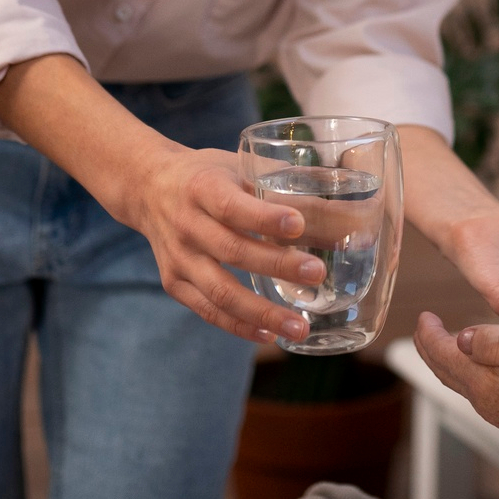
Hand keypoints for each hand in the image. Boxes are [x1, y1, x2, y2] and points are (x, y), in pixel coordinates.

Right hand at [123, 145, 324, 345]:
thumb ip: (287, 183)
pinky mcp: (174, 283)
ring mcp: (178, 258)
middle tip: (317, 274)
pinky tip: (269, 335)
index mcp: (202, 187)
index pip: (232, 206)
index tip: (298, 225)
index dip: (264, 218)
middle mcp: (186, 224)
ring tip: (300, 326)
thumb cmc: (209, 175)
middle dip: (278, 265)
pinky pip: (208, 310)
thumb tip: (349, 208)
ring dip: (262, 312)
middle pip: (232, 250)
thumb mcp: (240, 164)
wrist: (148, 187)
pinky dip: (239, 326)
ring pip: (220, 291)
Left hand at [414, 312, 498, 453]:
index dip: (429, 333)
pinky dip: (468, 370)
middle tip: (426, 326)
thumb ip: (496, 338)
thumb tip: (462, 338)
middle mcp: (486, 401)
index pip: (442, 353)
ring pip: (461, 381)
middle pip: (445, 370)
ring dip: (449, 359)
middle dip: (431, 347)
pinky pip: (479, 390)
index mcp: (485, 381)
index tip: (425, 315)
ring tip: (447, 340)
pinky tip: (479, 361)